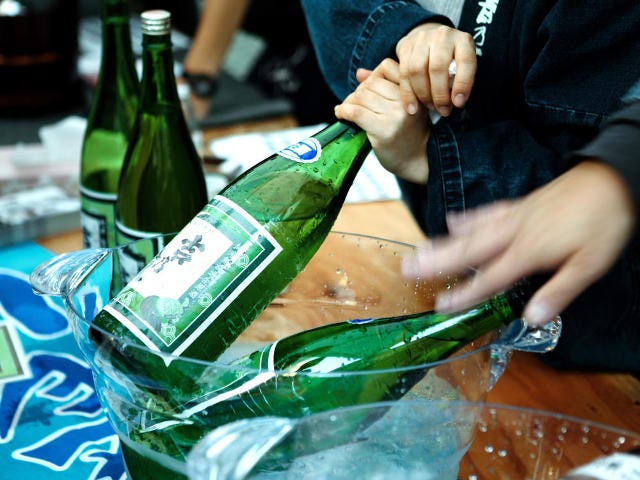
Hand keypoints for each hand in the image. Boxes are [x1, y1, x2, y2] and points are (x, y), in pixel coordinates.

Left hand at [334, 58, 429, 183]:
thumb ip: (383, 87)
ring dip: (348, 102)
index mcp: (413, 91)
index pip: (387, 67)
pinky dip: (343, 111)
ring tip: (347, 110)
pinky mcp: (383, 130)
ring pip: (361, 96)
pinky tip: (340, 114)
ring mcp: (395, 116)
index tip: (367, 88)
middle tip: (353, 102)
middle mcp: (406, 101)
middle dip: (358, 91)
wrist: (419, 160)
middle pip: (370, 83)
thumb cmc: (410, 133)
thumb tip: (359, 72)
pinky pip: (356, 112)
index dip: (372, 75)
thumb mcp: (403, 106)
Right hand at [395, 22, 475, 116]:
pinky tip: (412, 108)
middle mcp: (443, 35)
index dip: (462, 84)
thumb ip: (460, 81)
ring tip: (429, 107)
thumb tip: (454, 103)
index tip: (458, 103)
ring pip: (417, 70)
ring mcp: (422, 39)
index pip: (465, 61)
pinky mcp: (406, 46)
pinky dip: (407, 94)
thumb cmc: (451, 60)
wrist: (431, 40)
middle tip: (442, 110)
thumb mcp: (463, 66)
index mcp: (463, 40)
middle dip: (439, 94)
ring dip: (423, 94)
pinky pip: (403, 73)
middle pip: (438, 67)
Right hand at [403, 161, 635, 324]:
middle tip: (408, 268)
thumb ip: (558, 292)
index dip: (465, 294)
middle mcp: (513, 233)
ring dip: (443, 242)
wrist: (610, 179)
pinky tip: (453, 220)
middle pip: (469, 250)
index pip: (491, 278)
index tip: (440, 305)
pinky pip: (487, 212)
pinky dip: (468, 217)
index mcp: (529, 251)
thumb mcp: (589, 265)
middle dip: (437, 262)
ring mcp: (513, 216)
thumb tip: (531, 320)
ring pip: (471, 232)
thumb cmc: (603, 223)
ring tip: (419, 250)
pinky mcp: (519, 205)